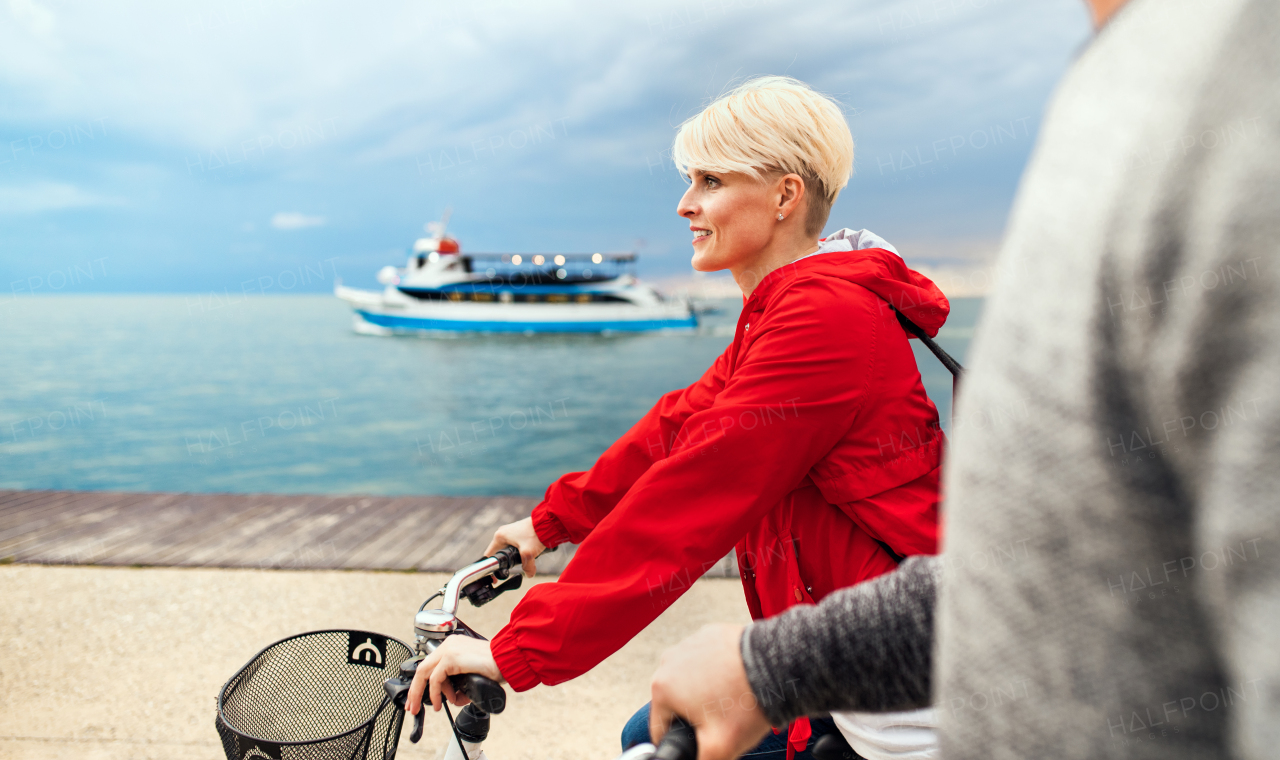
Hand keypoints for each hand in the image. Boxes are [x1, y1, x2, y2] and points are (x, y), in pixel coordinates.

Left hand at [405, 636, 503, 715]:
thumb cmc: (496, 665)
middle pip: (422, 669)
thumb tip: (454, 697)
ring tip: (436, 706)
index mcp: (453, 646)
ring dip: (424, 694)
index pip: (430, 665)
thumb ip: (460, 683)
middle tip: (413, 707)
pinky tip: (441, 702)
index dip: (421, 684)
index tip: (418, 698)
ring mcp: (448, 650)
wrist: (507, 659)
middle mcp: (448, 645)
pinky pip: (435, 679)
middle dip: (415, 691)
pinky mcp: (451, 658)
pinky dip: (436, 693)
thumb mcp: (471, 674)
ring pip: (424, 673)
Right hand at [485, 516, 545, 577]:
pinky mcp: (518, 532)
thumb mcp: (529, 553)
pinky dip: (519, 551)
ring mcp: (510, 531)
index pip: (489, 555)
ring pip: (508, 550)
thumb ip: (527, 567)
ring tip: (521, 561)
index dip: (491, 567)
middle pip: (499, 553)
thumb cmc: (536, 534)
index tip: (495, 577)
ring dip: (514, 557)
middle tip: (511, 570)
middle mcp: (502, 532)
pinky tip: (526, 554)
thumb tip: (529, 574)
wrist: (548, 522)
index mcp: (499, 536)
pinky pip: (514, 545)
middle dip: (505, 562)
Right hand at [649, 623, 771, 759]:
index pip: (661, 728)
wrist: (777, 668)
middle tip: (722, 718)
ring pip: (690, 679)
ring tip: (731, 698)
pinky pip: (706, 659)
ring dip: (704, 691)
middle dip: (694, 713)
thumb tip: (691, 759)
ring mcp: (689, 643)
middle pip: (675, 701)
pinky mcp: (708, 633)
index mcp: (661, 688)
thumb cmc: (747, 705)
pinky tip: (736, 679)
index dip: (681, 741)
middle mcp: (668, 660)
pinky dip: (717, 670)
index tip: (705, 737)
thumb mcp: (718, 749)